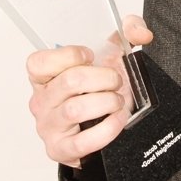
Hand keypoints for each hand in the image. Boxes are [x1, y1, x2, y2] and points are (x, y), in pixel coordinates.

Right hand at [26, 14, 154, 167]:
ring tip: (117, 101)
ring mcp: (49, 127)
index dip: (70, 55)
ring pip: (76, 109)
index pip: (39, 62)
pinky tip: (118, 120)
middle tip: (116, 81)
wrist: (103, 127)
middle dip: (103, 78)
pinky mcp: (61, 149)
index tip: (90, 56)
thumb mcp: (112, 55)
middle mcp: (42, 101)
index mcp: (45, 77)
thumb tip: (140, 33)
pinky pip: (84, 141)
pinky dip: (108, 128)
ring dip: (107, 102)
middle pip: (69, 81)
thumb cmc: (100, 90)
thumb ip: (129, 30)